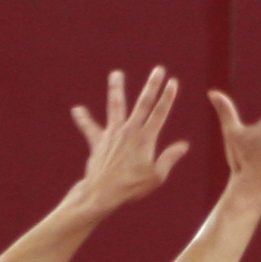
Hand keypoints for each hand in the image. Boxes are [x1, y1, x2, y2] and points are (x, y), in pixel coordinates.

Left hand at [70, 67, 188, 213]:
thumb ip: (170, 158)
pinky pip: (89, 127)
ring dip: (116, 88)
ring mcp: (112, 133)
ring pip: (115, 106)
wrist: (102, 192)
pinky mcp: (98, 140)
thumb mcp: (156, 176)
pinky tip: (76, 110)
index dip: (167, 97)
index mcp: (146, 138)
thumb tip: (184, 145)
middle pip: (143, 103)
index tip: (173, 81)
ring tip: (115, 74)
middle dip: (152, 85)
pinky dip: (83, 119)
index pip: (160, 113)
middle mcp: (129, 131)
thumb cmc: (131, 186)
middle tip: (158, 69)